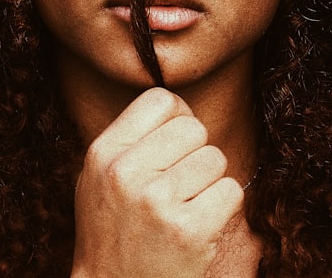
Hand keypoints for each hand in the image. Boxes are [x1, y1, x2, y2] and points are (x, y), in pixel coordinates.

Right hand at [71, 87, 243, 277]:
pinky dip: (223, 207)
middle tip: (181, 183)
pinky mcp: (188, 230)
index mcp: (103, 153)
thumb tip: (180, 107)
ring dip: (210, 182)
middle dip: (196, 153)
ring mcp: (157, 201)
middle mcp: (126, 172)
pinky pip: (231, 191)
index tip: (176, 144)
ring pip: (216, 159)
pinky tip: (200, 224)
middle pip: (194, 128)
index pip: (161, 100)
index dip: (178, 118)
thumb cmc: (112, 231)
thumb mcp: (100, 176)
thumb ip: (132, 140)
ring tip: (186, 206)